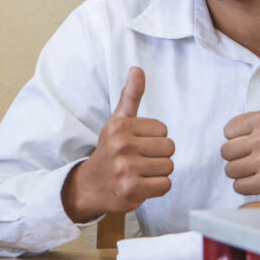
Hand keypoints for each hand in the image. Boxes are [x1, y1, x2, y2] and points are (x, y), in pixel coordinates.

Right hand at [61, 67, 174, 222]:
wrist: (89, 186)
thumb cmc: (110, 150)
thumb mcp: (118, 121)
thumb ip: (131, 96)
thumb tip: (137, 69)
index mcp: (120, 126)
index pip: (163, 129)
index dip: (154, 138)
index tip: (138, 144)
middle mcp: (122, 146)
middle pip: (169, 148)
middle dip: (159, 156)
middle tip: (141, 160)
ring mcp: (126, 169)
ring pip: (168, 166)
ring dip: (158, 172)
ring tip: (140, 172)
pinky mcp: (131, 190)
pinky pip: (165, 185)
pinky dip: (157, 187)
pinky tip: (142, 185)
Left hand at [221, 55, 259, 198]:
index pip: (228, 131)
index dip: (239, 136)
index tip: (255, 137)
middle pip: (226, 151)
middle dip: (238, 155)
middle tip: (256, 153)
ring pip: (230, 170)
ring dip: (240, 171)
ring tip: (258, 166)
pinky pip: (238, 186)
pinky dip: (246, 185)